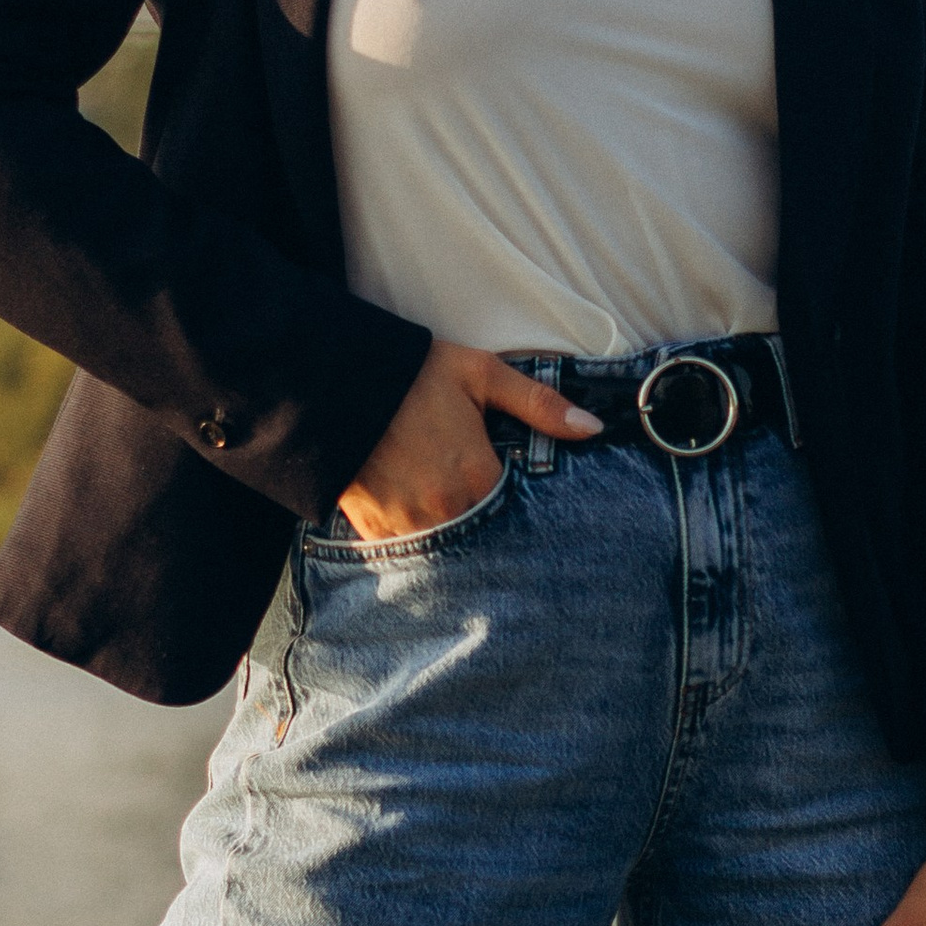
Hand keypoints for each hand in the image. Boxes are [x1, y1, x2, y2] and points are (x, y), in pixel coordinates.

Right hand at [338, 338, 600, 540]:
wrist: (333, 381)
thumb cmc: (413, 374)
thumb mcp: (482, 375)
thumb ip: (539, 404)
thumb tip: (592, 428)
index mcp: (476, 475)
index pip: (516, 511)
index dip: (517, 502)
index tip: (515, 496)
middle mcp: (445, 508)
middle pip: (483, 535)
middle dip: (488, 526)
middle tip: (485, 511)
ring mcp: (407, 524)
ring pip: (446, 548)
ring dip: (454, 538)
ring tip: (451, 516)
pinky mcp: (373, 529)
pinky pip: (405, 551)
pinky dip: (417, 542)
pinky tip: (420, 522)